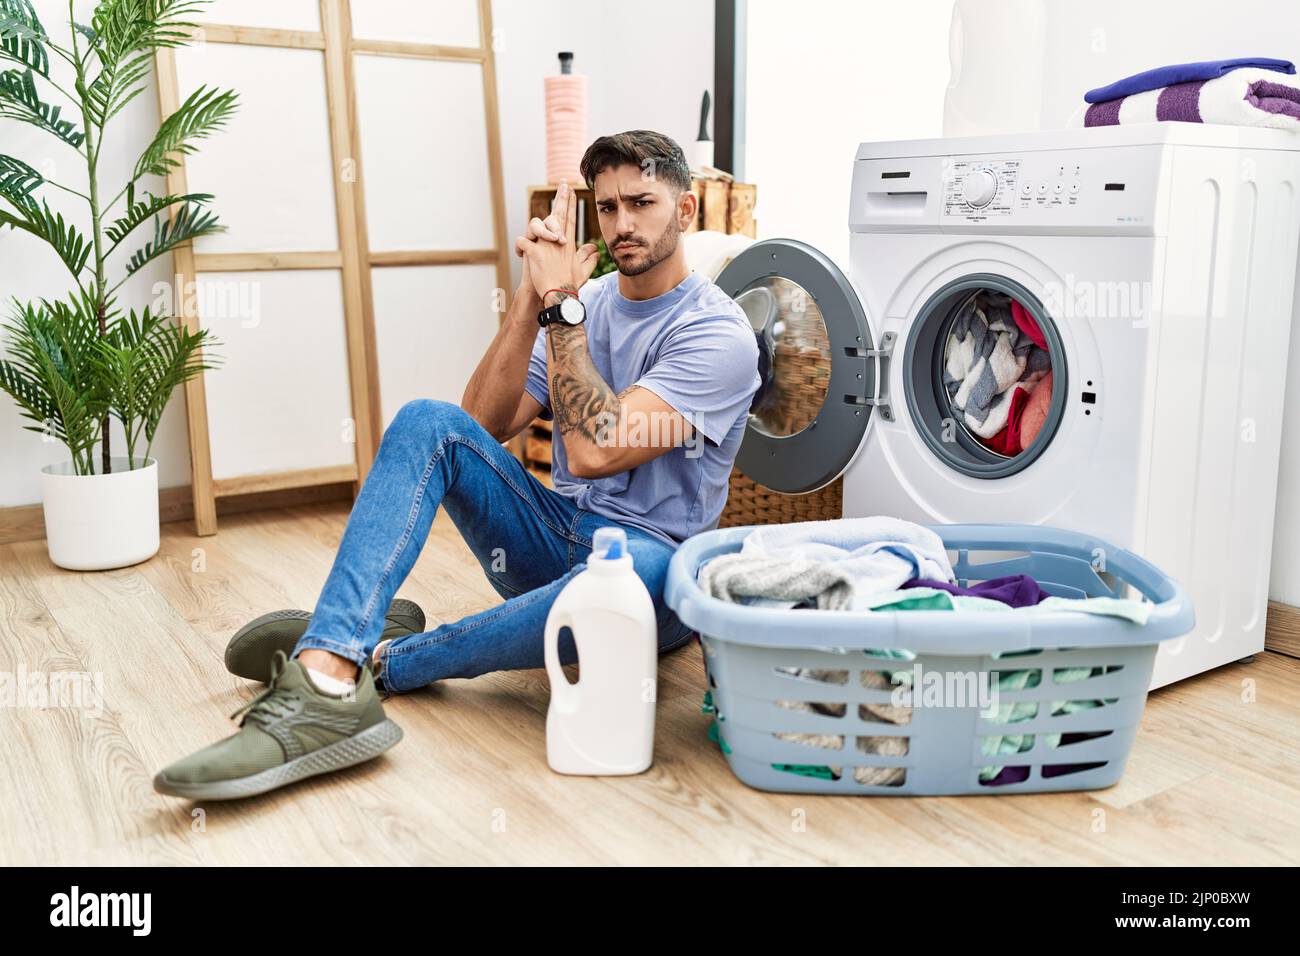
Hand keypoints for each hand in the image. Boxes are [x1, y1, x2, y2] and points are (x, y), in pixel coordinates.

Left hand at [517, 182, 598, 301]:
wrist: (560, 296)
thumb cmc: (570, 285)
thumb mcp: (583, 271)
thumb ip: (589, 258)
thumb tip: (596, 249)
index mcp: (568, 244)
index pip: (571, 219)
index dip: (571, 204)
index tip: (571, 191)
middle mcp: (559, 241)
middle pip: (560, 214)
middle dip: (562, 197)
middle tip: (563, 183)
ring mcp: (546, 245)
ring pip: (535, 225)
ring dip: (532, 232)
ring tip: (532, 243)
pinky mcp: (535, 253)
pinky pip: (522, 241)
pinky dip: (519, 246)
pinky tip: (521, 254)